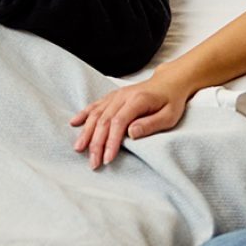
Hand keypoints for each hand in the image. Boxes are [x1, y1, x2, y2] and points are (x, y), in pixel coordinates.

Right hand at [70, 72, 189, 168]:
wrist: (169, 82)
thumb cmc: (171, 101)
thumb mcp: (169, 116)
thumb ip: (150, 124)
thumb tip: (131, 133)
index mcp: (138, 100)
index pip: (119, 122)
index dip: (111, 141)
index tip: (107, 159)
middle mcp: (123, 96)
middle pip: (104, 120)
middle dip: (96, 143)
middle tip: (93, 163)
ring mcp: (116, 95)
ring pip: (96, 113)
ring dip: (87, 132)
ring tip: (79, 148)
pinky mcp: (113, 96)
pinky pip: (95, 105)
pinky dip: (84, 114)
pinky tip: (74, 123)